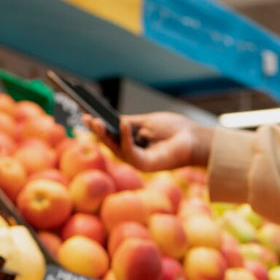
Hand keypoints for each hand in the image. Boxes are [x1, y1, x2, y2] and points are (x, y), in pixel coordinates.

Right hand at [83, 112, 213, 171]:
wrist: (195, 139)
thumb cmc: (174, 130)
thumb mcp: (147, 122)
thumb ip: (128, 122)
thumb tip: (110, 120)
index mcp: (133, 142)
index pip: (111, 134)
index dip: (98, 126)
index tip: (85, 114)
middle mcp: (133, 153)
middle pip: (110, 143)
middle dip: (97, 130)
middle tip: (87, 118)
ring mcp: (138, 161)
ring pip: (116, 149)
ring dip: (106, 134)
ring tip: (97, 121)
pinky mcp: (145, 166)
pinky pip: (131, 152)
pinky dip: (126, 138)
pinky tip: (122, 124)